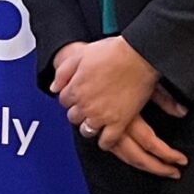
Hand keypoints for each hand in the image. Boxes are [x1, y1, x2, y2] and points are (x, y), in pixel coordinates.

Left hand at [52, 37, 189, 178]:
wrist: (139, 56)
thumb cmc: (113, 52)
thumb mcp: (81, 55)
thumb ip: (63, 72)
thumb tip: (54, 87)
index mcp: (75, 88)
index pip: (63, 101)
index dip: (71, 97)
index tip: (78, 95)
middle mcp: (86, 104)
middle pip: (73, 117)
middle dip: (78, 111)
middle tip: (88, 105)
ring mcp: (102, 115)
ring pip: (86, 130)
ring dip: (89, 126)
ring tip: (96, 119)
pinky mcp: (119, 122)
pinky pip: (108, 141)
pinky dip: (105, 141)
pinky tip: (106, 136)